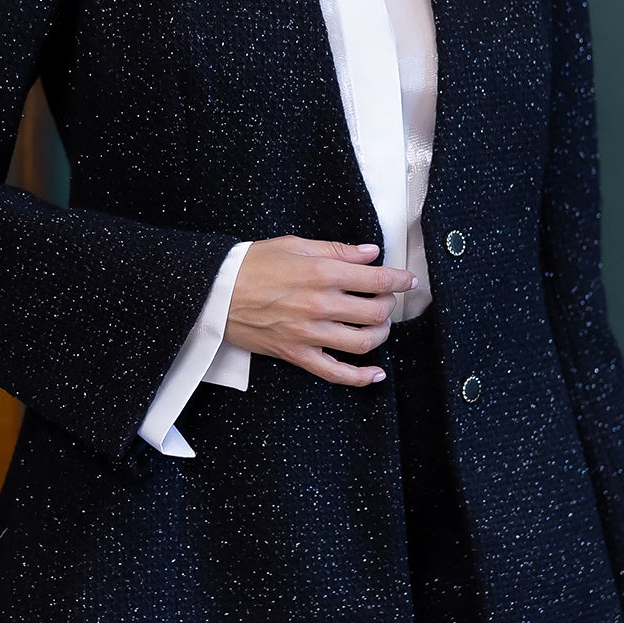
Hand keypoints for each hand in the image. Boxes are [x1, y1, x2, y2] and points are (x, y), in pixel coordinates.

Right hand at [224, 236, 415, 385]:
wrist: (216, 293)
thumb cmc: (252, 265)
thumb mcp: (295, 245)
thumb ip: (336, 250)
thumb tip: (370, 253)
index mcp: (322, 273)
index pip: (376, 280)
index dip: (399, 280)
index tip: (408, 280)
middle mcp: (320, 305)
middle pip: (376, 312)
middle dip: (389, 305)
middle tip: (385, 298)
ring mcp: (310, 333)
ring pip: (364, 342)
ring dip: (380, 334)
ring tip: (377, 325)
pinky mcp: (298, 354)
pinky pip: (336, 373)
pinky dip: (361, 377)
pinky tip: (375, 373)